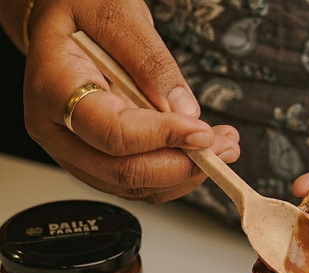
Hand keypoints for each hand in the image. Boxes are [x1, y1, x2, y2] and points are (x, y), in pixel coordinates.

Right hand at [22, 0, 239, 202]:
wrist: (61, 25)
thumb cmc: (81, 10)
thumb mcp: (116, 12)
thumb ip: (150, 61)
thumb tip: (183, 110)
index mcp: (54, 89)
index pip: (114, 132)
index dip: (164, 138)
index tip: (203, 132)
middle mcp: (57, 131)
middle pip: (124, 172)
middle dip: (182, 165)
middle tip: (223, 147)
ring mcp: (74, 153)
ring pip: (134, 187)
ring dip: (184, 175)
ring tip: (221, 148)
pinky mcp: (94, 163)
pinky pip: (138, 185)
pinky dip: (173, 176)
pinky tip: (198, 154)